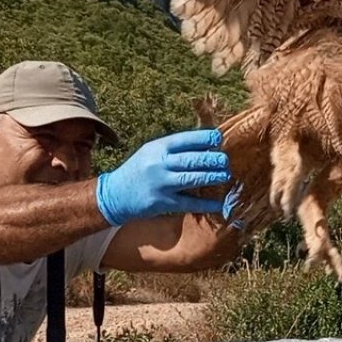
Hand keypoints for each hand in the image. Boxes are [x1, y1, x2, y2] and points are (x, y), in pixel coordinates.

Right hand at [95, 129, 230, 225]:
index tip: (219, 138)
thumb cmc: (139, 170)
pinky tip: (219, 204)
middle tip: (226, 160)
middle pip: (191, 159)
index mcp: (158, 148)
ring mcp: (161, 183)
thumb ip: (173, 149)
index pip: (185, 139)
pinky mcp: (162, 202)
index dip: (204, 138)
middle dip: (212, 159)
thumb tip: (204, 145)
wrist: (114, 195)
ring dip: (212, 177)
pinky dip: (205, 204)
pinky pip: (188, 203)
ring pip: (192, 178)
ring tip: (226, 175)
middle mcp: (159, 164)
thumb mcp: (151, 153)